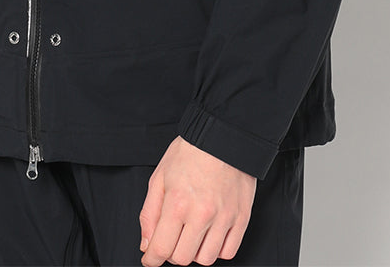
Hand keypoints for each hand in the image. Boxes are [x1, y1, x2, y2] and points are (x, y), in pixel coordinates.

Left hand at [138, 136, 255, 265]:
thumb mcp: (159, 176)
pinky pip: (228, 252)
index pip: (161, 249)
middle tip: (171, 238)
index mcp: (177, 202)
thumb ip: (149, 213)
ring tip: (192, 234)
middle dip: (172, 253)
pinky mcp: (242, 217)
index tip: (149, 259)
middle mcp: (202, 214)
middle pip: (182, 259)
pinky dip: (217, 249)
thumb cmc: (190, 152)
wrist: (223, 134)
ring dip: (195, 252)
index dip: (151, 259)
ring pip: (206, 259)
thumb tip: (147, 245)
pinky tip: (210, 234)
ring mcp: (224, 217)